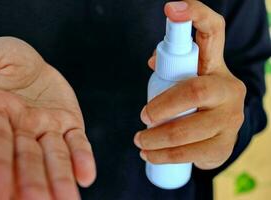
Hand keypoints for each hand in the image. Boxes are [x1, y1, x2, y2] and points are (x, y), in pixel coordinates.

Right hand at [0, 37, 95, 199]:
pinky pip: (77, 142)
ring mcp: (47, 128)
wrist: (31, 61)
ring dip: (60, 181)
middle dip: (30, 184)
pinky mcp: (69, 123)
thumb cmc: (2, 60)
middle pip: (26, 160)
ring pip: (54, 158)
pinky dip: (82, 158)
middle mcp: (21, 129)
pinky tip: (86, 176)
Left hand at [134, 1, 245, 169]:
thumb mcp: (184, 78)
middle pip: (196, 90)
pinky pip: (193, 153)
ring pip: (192, 128)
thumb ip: (170, 65)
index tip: (170, 9)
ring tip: (139, 141)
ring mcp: (230, 117)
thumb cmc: (193, 100)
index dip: (195, 16)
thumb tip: (154, 61)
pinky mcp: (225, 144)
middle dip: (164, 106)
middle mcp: (228, 88)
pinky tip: (150, 155)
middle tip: (143, 117)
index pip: (212, 32)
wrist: (218, 132)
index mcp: (214, 65)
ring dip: (158, 138)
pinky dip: (165, 156)